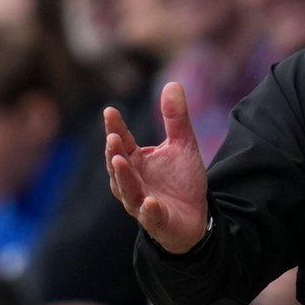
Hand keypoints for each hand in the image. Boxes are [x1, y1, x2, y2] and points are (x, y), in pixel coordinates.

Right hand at [105, 82, 208, 253]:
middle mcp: (132, 181)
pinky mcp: (157, 220)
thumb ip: (175, 117)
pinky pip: (150, 216)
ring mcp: (141, 202)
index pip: (122, 141)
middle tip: (112, 138)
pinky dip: (148, 210)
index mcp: (135, 160)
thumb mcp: (183, 143)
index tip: (110, 111)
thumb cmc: (181, 180)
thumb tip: (172, 83)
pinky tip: (150, 203)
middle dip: (114, 152)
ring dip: (124, 178)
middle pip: (118, 166)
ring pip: (128, 191)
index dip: (115, 127)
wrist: (195, 216)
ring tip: (119, 161)